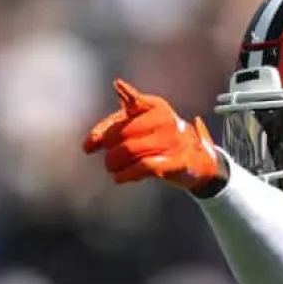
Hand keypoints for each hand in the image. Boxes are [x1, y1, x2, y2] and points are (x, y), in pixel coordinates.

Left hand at [82, 79, 226, 192]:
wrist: (195, 159)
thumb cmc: (160, 140)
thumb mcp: (140, 125)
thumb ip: (113, 128)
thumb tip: (87, 145)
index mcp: (155, 105)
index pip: (120, 114)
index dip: (103, 130)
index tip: (88, 146)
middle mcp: (165, 119)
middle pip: (122, 133)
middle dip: (109, 149)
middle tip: (108, 160)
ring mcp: (172, 140)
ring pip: (130, 150)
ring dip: (114, 163)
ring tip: (113, 168)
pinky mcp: (177, 161)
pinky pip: (143, 166)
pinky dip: (126, 174)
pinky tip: (119, 178)